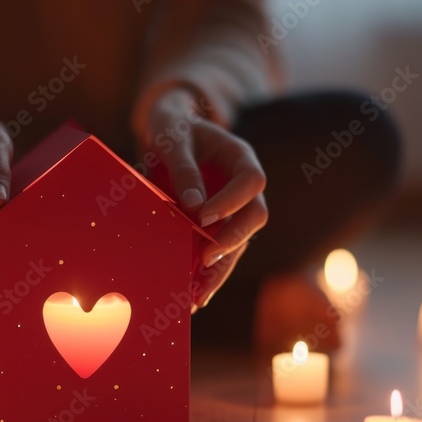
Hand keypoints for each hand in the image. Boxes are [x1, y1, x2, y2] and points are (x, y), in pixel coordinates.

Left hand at [135, 87, 267, 310]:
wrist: (167, 130)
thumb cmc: (172, 125)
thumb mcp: (173, 136)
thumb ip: (184, 166)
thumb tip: (194, 206)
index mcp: (240, 158)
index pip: (252, 182)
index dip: (232, 202)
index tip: (203, 216)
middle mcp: (242, 186)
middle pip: (253, 218)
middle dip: (232, 241)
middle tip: (204, 260)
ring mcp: (232, 208)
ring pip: (238, 243)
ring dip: (220, 269)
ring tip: (198, 296)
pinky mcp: (216, 225)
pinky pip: (219, 252)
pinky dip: (208, 274)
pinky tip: (195, 295)